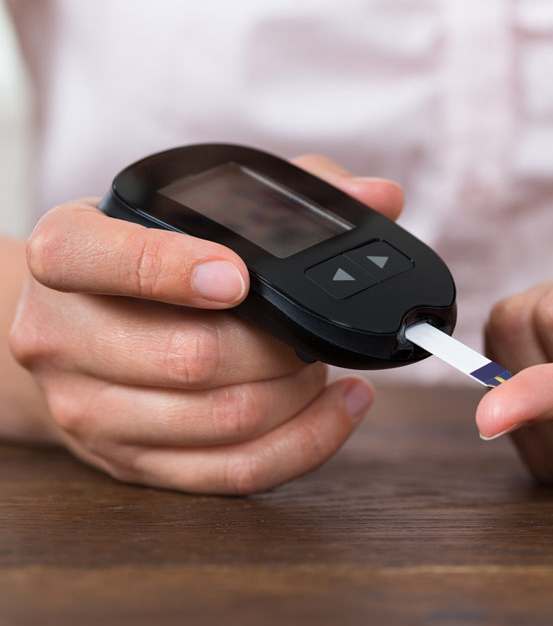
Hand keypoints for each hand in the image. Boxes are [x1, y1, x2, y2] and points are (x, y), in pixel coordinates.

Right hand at [9, 156, 403, 493]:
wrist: (78, 328)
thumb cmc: (146, 260)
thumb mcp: (188, 208)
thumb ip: (282, 195)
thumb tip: (377, 197)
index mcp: (67, 254)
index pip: (97, 259)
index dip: (171, 268)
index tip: (239, 277)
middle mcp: (62, 337)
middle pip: (190, 356)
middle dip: (278, 345)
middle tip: (311, 330)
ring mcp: (92, 410)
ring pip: (222, 420)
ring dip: (297, 393)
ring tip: (322, 363)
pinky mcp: (133, 463)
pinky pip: (233, 472)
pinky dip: (305, 441)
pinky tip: (337, 406)